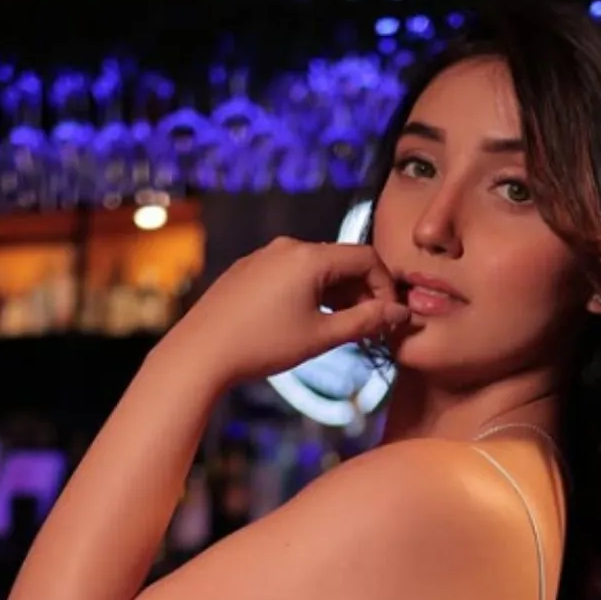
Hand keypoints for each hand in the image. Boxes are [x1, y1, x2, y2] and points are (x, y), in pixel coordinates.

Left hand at [166, 237, 410, 383]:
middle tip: (369, 327)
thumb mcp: (321, 336)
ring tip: (338, 328)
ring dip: (335, 294)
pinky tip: (304, 321)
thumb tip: (400, 312)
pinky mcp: (247, 269)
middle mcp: (287, 247)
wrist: (200, 352)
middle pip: (340, 261)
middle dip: (361, 292)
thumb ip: (366, 322)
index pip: (366, 259)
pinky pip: (289, 273)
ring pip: (315, 268)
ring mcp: (264, 256)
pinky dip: (308, 292)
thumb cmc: (262, 346)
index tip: (388, 317)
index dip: (385, 287)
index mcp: (309, 257)